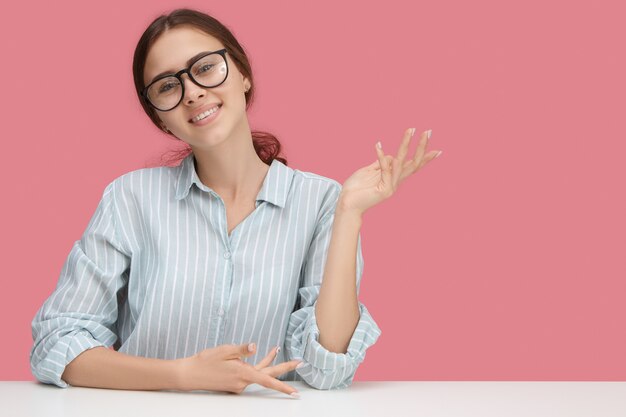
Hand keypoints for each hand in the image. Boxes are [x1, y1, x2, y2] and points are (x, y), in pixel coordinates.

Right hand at [175, 343, 301, 396]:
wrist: (190, 374)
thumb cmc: (206, 361)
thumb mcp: (224, 350)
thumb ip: (242, 349)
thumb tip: (254, 346)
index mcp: (242, 373)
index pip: (267, 380)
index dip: (283, 386)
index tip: (295, 392)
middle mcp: (242, 382)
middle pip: (268, 376)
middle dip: (284, 368)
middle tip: (299, 362)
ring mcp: (238, 385)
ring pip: (258, 373)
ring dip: (268, 362)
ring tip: (276, 348)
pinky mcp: (234, 384)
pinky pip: (250, 375)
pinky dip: (256, 366)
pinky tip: (254, 356)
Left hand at [339, 128, 441, 214]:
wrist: (346, 204)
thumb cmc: (355, 188)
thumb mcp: (369, 171)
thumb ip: (381, 163)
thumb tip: (391, 155)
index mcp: (394, 178)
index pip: (412, 166)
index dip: (425, 158)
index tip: (438, 150)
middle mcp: (396, 182)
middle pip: (413, 163)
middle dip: (421, 147)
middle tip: (428, 132)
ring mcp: (391, 187)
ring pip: (402, 162)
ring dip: (406, 144)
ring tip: (411, 130)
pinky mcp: (384, 190)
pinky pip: (385, 169)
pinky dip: (381, 157)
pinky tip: (378, 145)